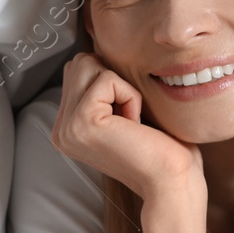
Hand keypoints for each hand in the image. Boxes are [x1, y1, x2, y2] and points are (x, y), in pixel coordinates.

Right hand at [48, 53, 203, 202]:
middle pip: (80, 62)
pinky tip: (134, 126)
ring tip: (131, 122)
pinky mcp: (82, 122)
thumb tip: (94, 51)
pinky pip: (107, 80)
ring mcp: (67, 128)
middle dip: (113, 80)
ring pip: (89, 64)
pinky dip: (130, 96)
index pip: (78, 71)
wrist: (172, 181)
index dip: (111, 83)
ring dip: (121, 87)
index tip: (127, 121)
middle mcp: (60, 130)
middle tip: (129, 120)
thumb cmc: (160, 148)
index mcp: (66, 129)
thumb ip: (101, 88)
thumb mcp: (122, 112)